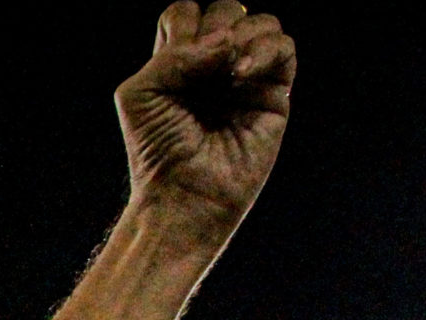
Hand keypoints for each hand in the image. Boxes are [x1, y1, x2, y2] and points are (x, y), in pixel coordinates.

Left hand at [116, 3, 295, 240]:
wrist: (182, 194)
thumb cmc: (155, 151)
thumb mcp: (141, 93)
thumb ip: (173, 54)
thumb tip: (227, 40)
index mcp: (179, 64)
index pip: (187, 14)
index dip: (184, 24)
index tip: (174, 58)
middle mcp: (215, 67)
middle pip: (226, 10)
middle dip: (214, 25)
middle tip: (204, 62)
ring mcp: (247, 79)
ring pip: (261, 22)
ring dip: (242, 33)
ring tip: (226, 71)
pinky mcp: (274, 94)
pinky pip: (284, 48)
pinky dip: (264, 50)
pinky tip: (239, 76)